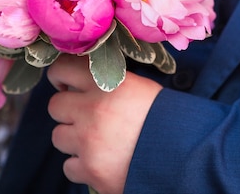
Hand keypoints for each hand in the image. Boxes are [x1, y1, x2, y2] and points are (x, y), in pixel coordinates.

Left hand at [47, 54, 162, 193]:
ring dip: (74, 140)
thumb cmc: (165, 117)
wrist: (185, 153)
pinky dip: (82, 166)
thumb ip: (108, 82)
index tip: (65, 85)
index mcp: (106, 83)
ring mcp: (88, 142)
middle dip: (68, 112)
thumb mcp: (139, 87)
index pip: (62, 68)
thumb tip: (80, 82)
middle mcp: (92, 110)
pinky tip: (103, 162)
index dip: (60, 77)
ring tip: (99, 141)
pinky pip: (69, 167)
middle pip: (55, 106)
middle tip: (86, 117)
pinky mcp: (90, 170)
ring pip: (58, 137)